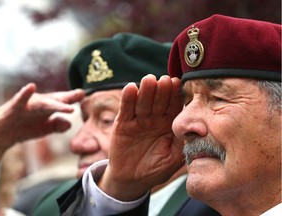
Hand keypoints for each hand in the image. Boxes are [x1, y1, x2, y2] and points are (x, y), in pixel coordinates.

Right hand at [0, 83, 83, 163]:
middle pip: (56, 100)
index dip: (74, 99)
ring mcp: (27, 105)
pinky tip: (30, 86)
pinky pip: (20, 100)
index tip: (85, 95)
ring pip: (43, 103)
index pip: (63, 103)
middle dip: (68, 97)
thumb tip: (69, 123)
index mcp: (48, 108)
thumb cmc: (25, 127)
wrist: (1, 134)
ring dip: (54, 102)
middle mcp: (40, 104)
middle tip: (81, 94)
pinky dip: (25, 94)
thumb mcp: (45, 128)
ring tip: (66, 104)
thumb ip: (58, 125)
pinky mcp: (14, 109)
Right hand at [99, 74, 184, 200]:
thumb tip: (200, 129)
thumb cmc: (156, 168)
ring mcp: (138, 119)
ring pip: (143, 102)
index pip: (173, 106)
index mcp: (169, 123)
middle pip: (159, 100)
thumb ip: (184, 143)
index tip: (178, 84)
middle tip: (165, 80)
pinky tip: (130, 88)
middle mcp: (155, 118)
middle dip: (162, 90)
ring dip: (146, 91)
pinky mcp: (123, 123)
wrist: (133, 180)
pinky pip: (126, 109)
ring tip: (149, 80)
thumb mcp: (174, 158)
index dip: (175, 95)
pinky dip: (128, 99)